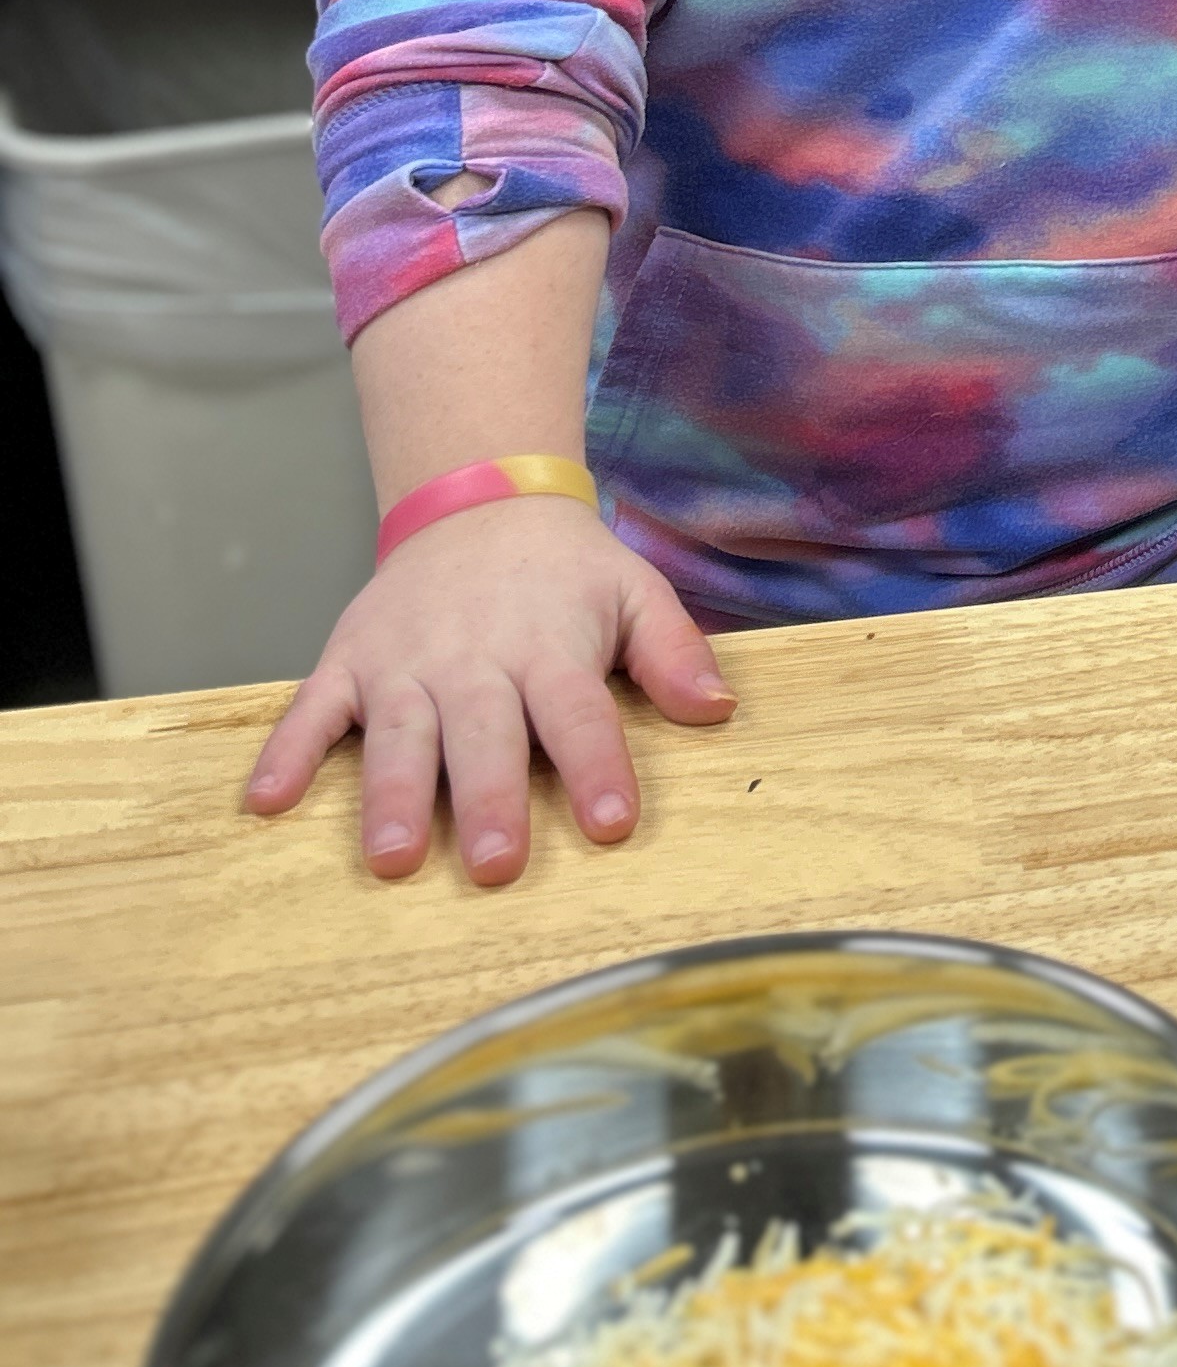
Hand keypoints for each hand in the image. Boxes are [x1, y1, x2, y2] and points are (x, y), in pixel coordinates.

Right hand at [242, 495, 734, 884]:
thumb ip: (674, 650)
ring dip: (391, 795)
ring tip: (390, 858)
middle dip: (487, 800)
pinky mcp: (349, 661)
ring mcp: (403, 662)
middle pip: (483, 734)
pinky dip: (288, 752)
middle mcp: (473, 658)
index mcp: (548, 646)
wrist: (477, 500)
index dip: (596, 766)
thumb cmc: (564, 570)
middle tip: (494, 866)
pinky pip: (312, 709)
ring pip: (398, 733)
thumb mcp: (634, 590)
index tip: (611, 824)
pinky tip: (268, 802)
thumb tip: (718, 709)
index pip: (578, 712)